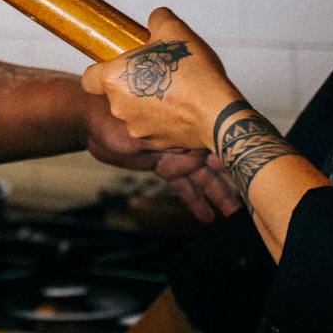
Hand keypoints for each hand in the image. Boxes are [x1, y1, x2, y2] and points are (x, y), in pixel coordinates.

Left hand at [81, 90, 241, 223]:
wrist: (87, 116)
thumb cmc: (106, 115)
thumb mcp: (128, 137)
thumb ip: (156, 148)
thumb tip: (184, 158)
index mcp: (176, 122)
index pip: (203, 143)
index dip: (215, 159)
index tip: (230, 171)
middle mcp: (179, 136)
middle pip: (209, 160)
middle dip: (226, 179)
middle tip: (245, 196)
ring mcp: (172, 151)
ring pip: (198, 175)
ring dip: (215, 193)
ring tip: (232, 213)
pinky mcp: (162, 163)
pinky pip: (180, 183)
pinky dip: (192, 198)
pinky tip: (206, 216)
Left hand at [82, 9, 239, 151]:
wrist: (218, 113)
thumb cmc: (194, 73)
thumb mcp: (175, 30)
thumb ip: (158, 19)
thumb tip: (155, 18)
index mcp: (114, 80)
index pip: (89, 78)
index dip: (101, 70)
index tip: (120, 65)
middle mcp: (119, 108)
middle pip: (116, 94)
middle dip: (133, 83)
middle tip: (159, 72)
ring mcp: (136, 128)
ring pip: (135, 112)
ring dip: (149, 102)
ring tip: (176, 90)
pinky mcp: (155, 142)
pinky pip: (154, 127)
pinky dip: (164, 119)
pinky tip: (184, 108)